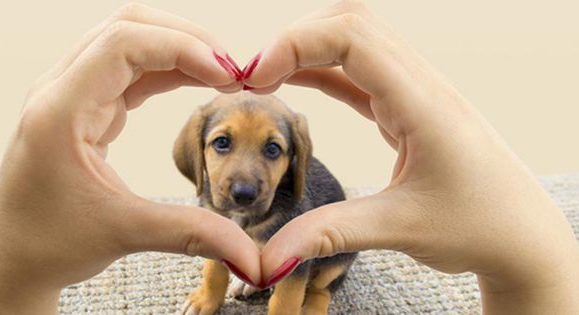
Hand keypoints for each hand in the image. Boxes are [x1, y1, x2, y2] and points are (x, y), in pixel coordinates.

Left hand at [0, 4, 259, 313]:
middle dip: (186, 41)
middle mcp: (61, 91)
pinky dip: (168, 70)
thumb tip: (250, 253)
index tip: (227, 77)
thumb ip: (191, 232)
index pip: (124, 45)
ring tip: (222, 76)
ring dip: (179, 51)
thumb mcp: (124, 233)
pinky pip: (130, 70)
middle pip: (128, 28)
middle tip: (232, 71)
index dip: (183, 50)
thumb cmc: (50, 244)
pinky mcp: (85, 107)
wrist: (14, 258)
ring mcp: (71, 95)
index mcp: (60, 111)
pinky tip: (197, 82)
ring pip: (130, 43)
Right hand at [244, 1, 578, 312]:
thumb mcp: (400, 228)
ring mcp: (417, 95)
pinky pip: (361, 75)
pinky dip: (324, 72)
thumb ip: (329, 234)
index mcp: (423, 104)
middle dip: (296, 40)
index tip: (256, 77)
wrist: (521, 236)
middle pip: (352, 26)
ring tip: (266, 78)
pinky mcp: (409, 111)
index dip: (296, 44)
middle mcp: (422, 87)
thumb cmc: (478, 228)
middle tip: (254, 77)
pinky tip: (297, 82)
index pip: (354, 39)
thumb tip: (265, 260)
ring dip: (309, 52)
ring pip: (357, 45)